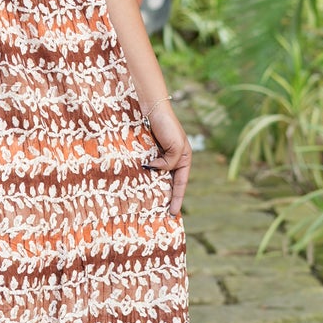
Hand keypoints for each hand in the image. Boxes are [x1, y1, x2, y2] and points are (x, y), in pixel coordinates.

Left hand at [143, 102, 191, 217]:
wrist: (151, 107)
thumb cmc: (167, 125)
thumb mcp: (175, 147)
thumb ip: (169, 163)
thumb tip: (154, 171)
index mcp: (184, 159)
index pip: (180, 184)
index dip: (177, 199)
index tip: (174, 214)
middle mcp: (172, 159)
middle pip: (169, 183)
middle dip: (166, 197)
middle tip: (160, 215)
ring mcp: (159, 156)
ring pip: (157, 177)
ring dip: (153, 189)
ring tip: (148, 205)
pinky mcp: (147, 152)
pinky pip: (147, 168)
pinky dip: (143, 177)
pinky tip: (138, 186)